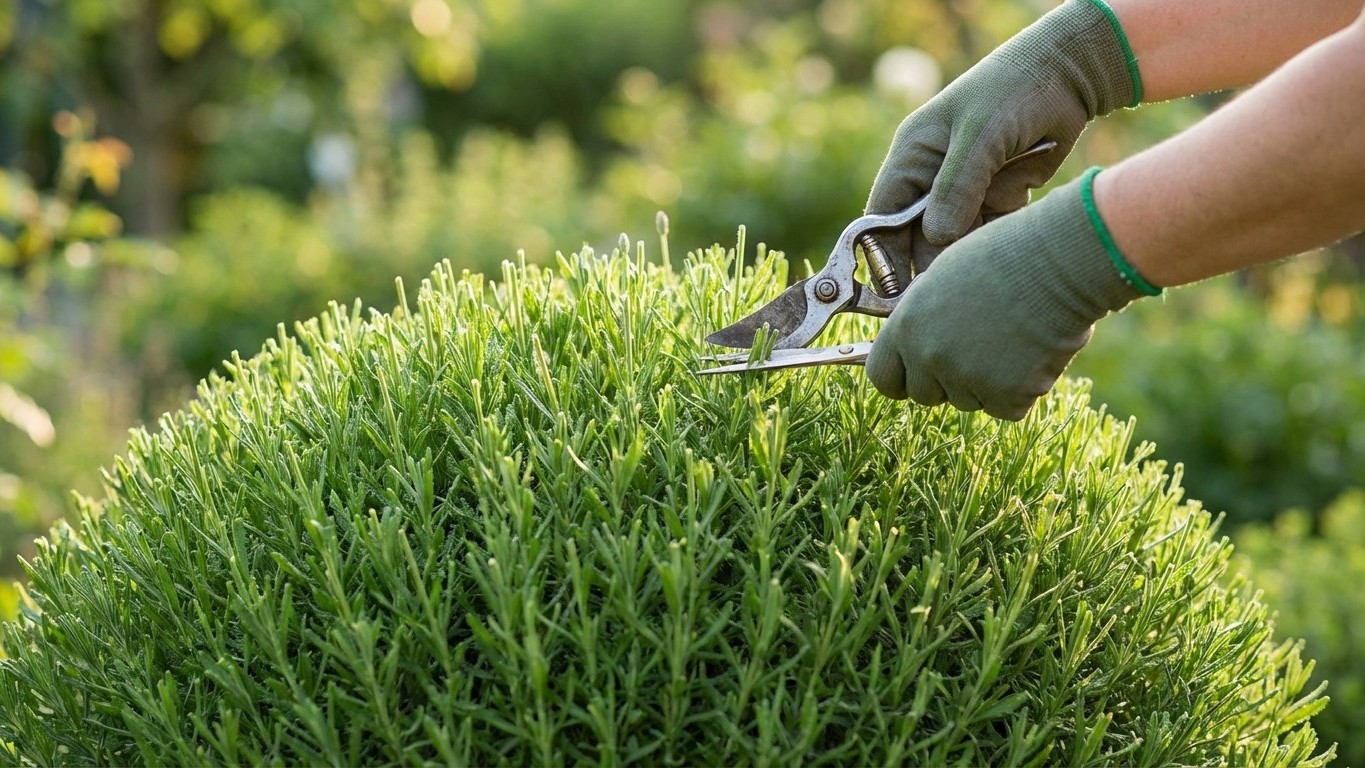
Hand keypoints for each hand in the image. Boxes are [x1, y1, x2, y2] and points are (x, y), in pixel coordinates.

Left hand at [865, 171, 1153, 420]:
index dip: (903, 375)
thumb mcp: (942, 279)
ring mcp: (967, 380)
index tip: (920, 370)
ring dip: (986, 382)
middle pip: (925, 395)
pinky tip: (1031, 353)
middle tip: (978, 348)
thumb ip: (921, 320)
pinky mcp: (1007, 397)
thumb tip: (913, 347)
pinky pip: (1006, 409)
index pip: (883, 377)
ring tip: (1011, 338)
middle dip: (946, 380)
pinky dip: (1020, 391)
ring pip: (968, 401)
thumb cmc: (1004, 257)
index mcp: (907, 327)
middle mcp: (930, 358)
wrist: (1058, 261)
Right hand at [866, 0, 1138, 273]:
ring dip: (969, 254)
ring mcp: (965, 189)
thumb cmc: (1013, 92)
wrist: (1069, 76)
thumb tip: (934, 238)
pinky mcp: (997, 197)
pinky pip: (988, 232)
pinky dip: (997, 241)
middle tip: (945, 294)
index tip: (895, 292)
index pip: (883, 216)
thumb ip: (956, 187)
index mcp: (912, 157)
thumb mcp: (980, 136)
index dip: (885, 255)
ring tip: (980, 271)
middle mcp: (932, 177)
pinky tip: (1008, 248)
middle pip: (919, 236)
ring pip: (956, 239)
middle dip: (932, 262)